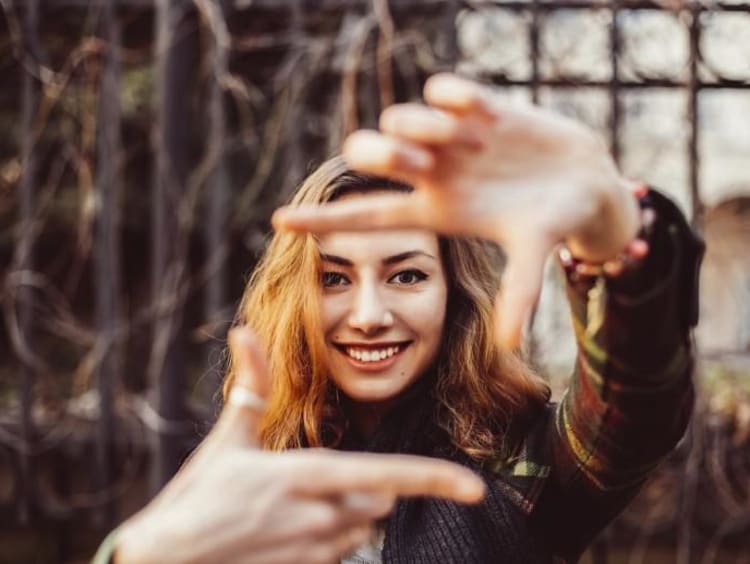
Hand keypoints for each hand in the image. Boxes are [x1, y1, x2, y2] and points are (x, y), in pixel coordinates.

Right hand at [115, 327, 484, 563]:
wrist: (162, 563)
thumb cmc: (195, 498)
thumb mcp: (226, 440)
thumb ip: (249, 386)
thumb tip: (242, 328)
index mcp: (306, 474)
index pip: (388, 475)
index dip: (437, 480)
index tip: (477, 489)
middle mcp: (320, 516)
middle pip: (381, 499)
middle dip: (371, 485)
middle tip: (324, 478)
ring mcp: (313, 553)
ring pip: (363, 528)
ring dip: (350, 514)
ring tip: (296, 506)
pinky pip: (341, 554)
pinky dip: (331, 540)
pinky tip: (287, 534)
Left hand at [273, 73, 639, 347]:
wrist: (587, 182)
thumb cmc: (554, 222)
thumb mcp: (533, 254)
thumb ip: (519, 293)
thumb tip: (509, 345)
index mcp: (435, 210)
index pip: (367, 215)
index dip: (323, 220)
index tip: (277, 225)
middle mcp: (434, 172)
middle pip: (373, 157)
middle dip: (381, 155)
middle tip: (415, 160)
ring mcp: (452, 138)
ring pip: (401, 119)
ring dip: (420, 126)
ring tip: (467, 139)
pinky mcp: (478, 106)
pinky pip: (444, 89)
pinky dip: (451, 96)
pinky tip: (480, 112)